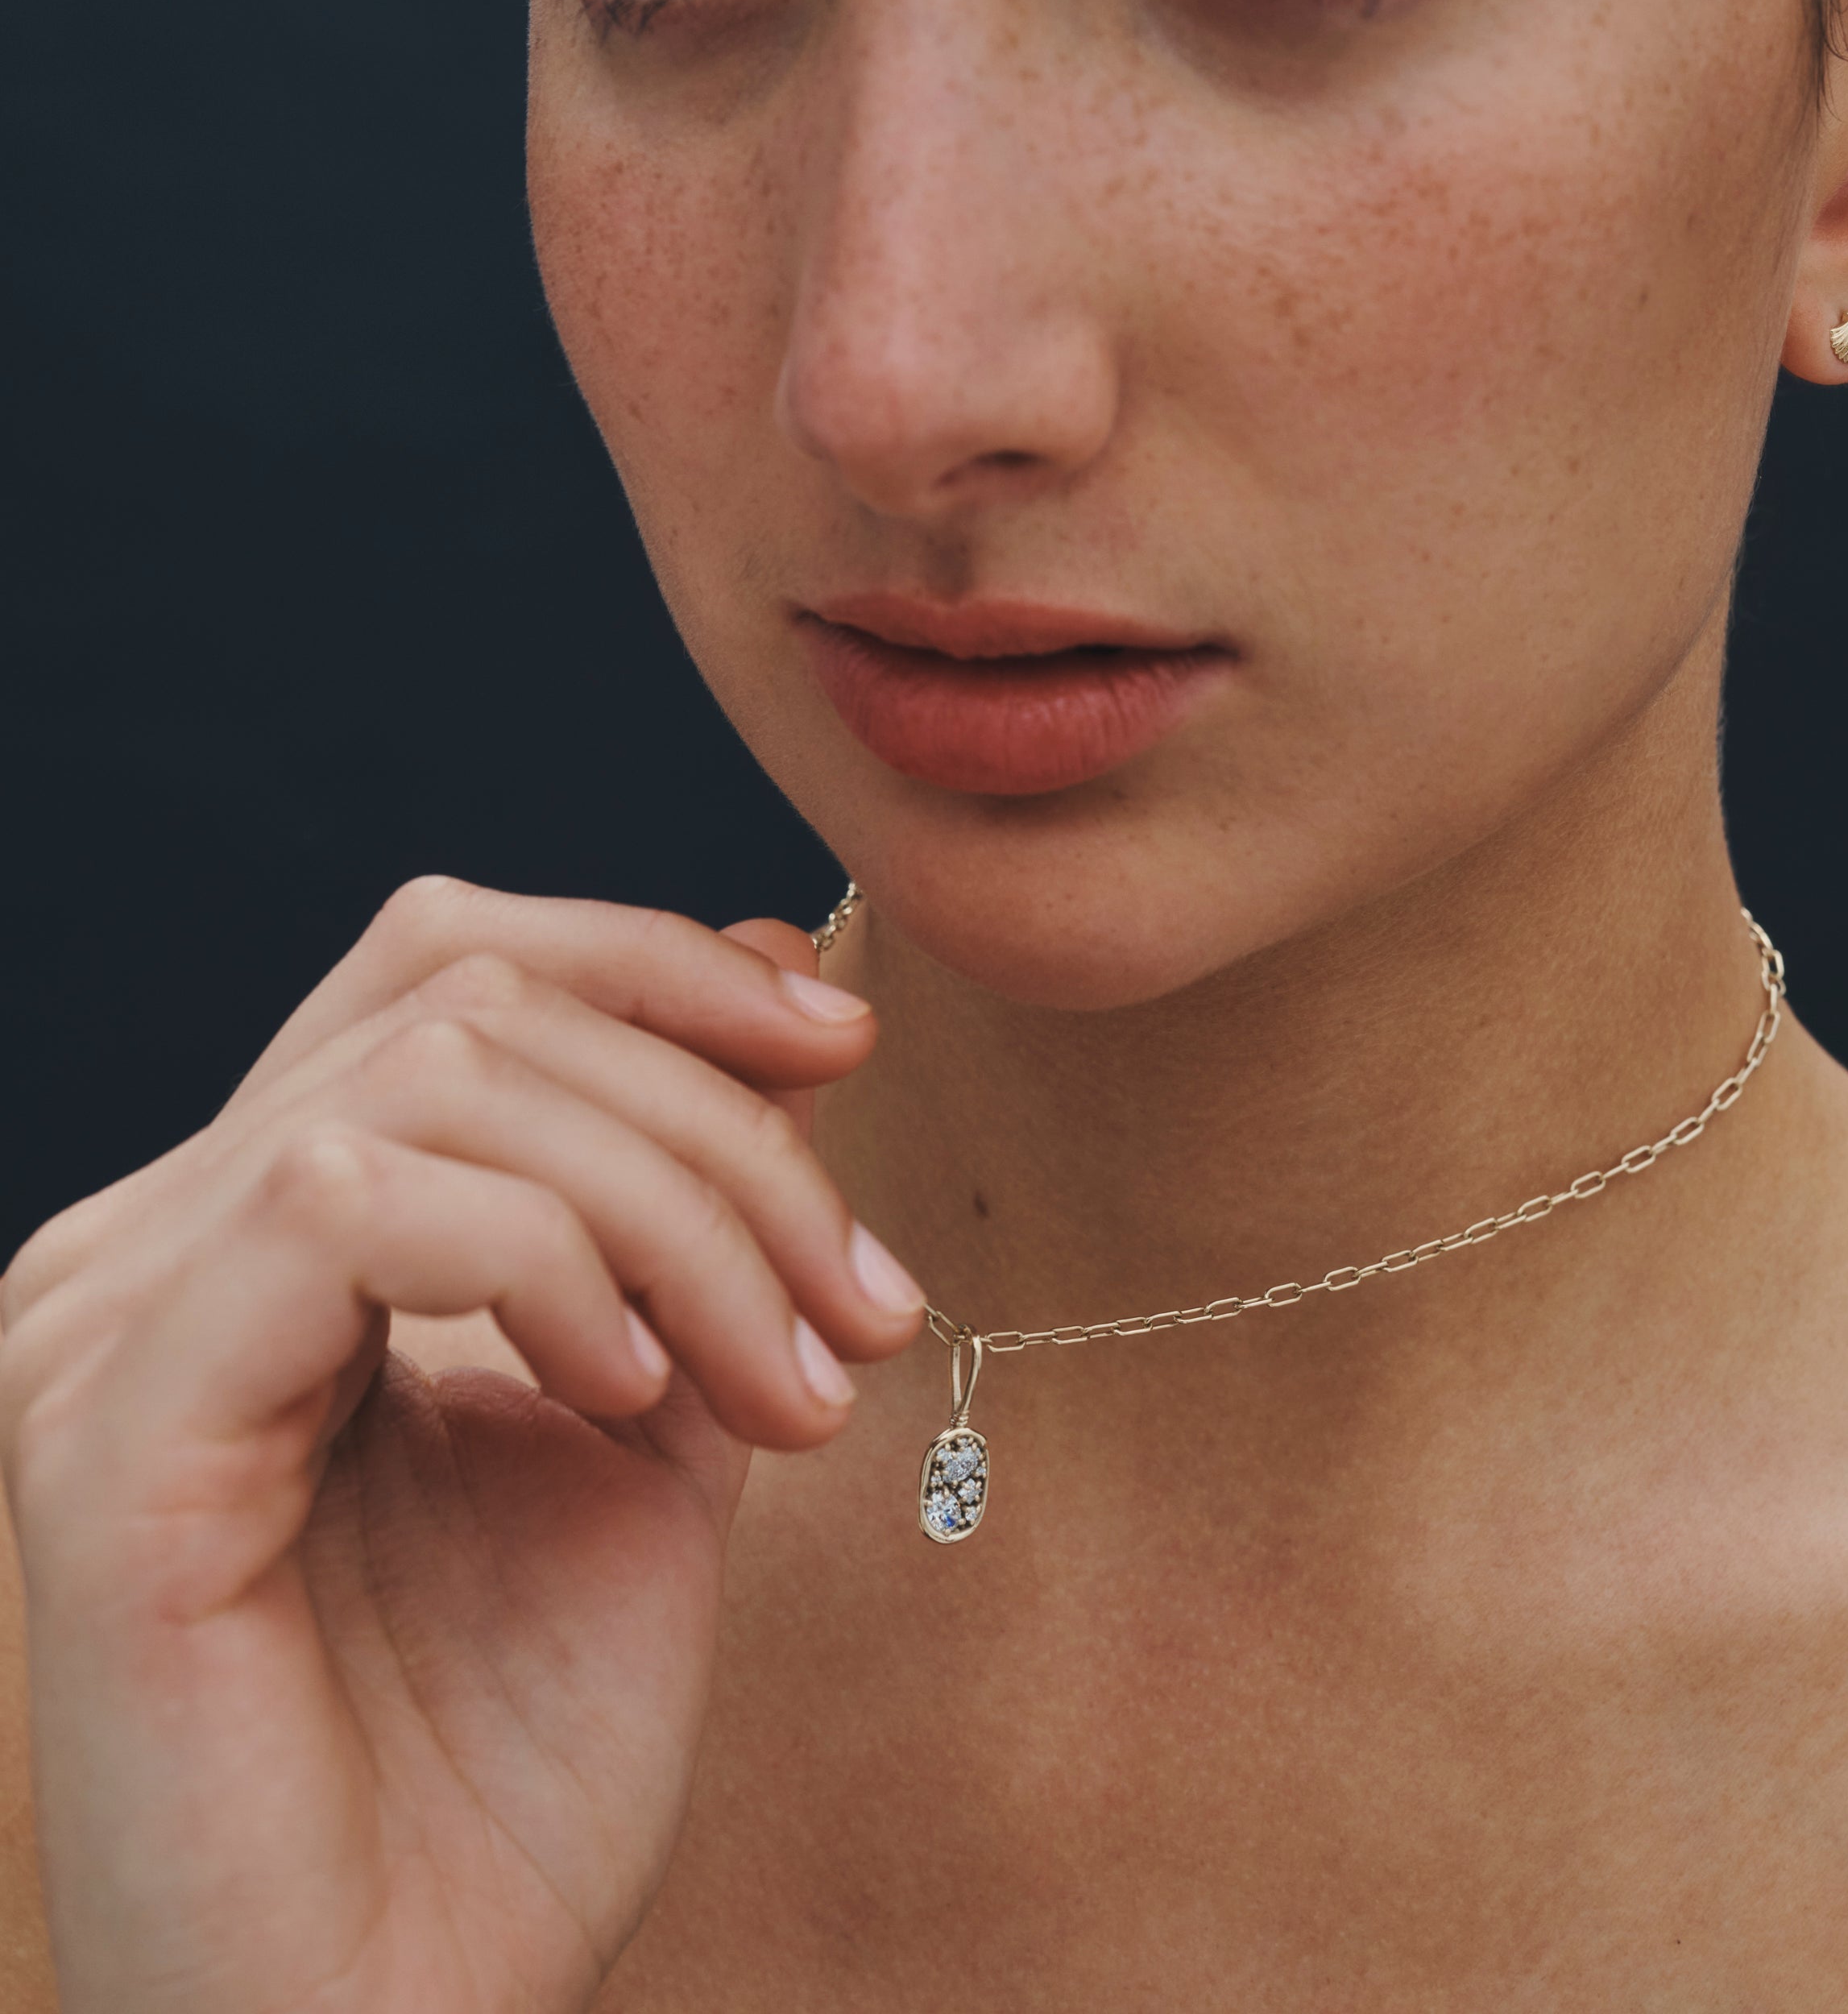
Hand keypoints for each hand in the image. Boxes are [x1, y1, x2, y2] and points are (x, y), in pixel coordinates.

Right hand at [0, 877, 922, 2013]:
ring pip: (433, 1073)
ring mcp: (112, 1321)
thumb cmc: (510, 1767)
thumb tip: (784, 998)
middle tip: (857, 1297)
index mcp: (266, 1233)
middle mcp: (162, 1242)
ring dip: (678, 1205)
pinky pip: (346, 1201)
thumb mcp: (649, 1433)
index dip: (656, 960)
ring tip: (786, 1384)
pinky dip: (543, 1262)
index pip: (445, 964)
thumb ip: (686, 1226)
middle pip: (465, 993)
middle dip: (716, 1118)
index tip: (844, 1045)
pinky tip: (631, 1396)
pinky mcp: (109, 1429)